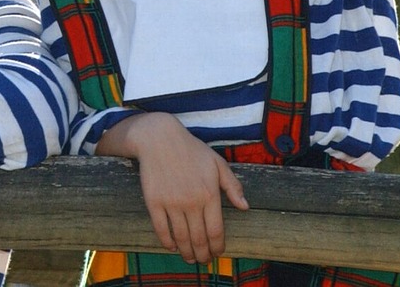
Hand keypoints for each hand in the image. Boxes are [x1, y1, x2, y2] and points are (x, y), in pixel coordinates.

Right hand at [96, 113, 247, 264]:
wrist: (159, 138)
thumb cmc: (191, 150)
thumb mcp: (217, 163)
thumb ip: (233, 186)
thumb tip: (245, 207)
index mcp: (209, 193)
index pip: (216, 230)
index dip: (218, 246)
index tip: (218, 252)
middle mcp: (191, 201)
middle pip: (199, 239)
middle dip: (203, 254)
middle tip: (204, 260)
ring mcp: (171, 203)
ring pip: (181, 238)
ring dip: (187, 253)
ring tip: (190, 258)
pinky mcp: (154, 202)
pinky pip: (161, 229)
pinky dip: (167, 242)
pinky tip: (172, 247)